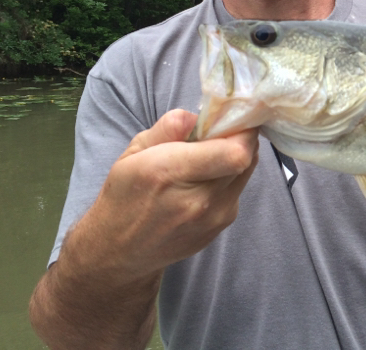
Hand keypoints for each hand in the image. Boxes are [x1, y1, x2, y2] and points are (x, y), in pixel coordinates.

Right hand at [76, 109, 258, 282]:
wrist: (119, 251)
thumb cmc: (125, 195)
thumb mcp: (135, 151)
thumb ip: (169, 127)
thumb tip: (200, 116)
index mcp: (171, 173)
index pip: (235, 152)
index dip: (242, 130)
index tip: (231, 117)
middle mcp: (198, 200)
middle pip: (246, 159)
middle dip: (239, 138)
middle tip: (220, 132)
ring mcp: (214, 218)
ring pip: (246, 172)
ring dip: (236, 157)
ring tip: (209, 157)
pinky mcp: (221, 227)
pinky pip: (238, 190)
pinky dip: (229, 177)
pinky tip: (205, 180)